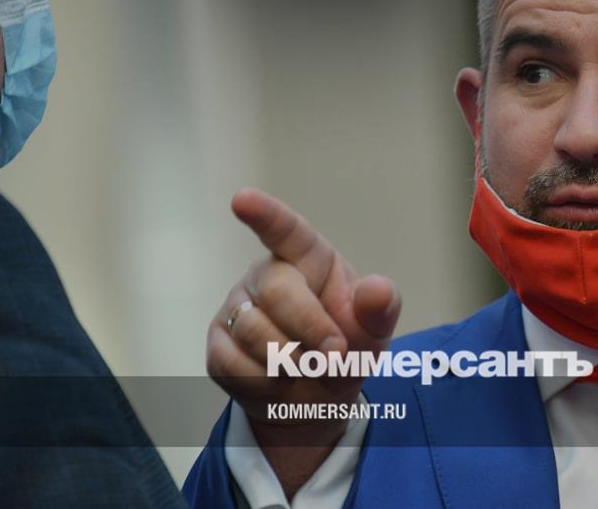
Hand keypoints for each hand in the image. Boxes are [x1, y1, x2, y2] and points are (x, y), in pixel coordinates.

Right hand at [206, 188, 400, 446]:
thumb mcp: (375, 329)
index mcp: (308, 259)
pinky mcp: (218, 343)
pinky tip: (281, 381)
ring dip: (293, 362)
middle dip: (312, 329)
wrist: (319, 397)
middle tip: (336, 355)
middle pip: (277, 291)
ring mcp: (238, 308)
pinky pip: (234, 364)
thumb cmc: (348, 347)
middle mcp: (267, 275)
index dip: (265, 214)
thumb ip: (380, 308)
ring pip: (255, 332)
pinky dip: (267, 383)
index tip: (242, 199)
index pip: (285, 230)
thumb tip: (378, 290)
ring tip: (311, 370)